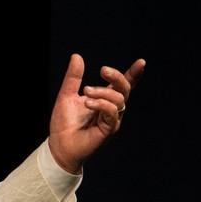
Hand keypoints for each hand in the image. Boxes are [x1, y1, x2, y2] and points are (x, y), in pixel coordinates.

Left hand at [48, 53, 145, 173]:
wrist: (59, 145)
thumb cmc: (64, 123)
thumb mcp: (66, 95)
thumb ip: (73, 78)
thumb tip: (77, 56)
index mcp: (104, 99)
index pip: (123, 85)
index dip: (133, 74)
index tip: (141, 62)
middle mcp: (111, 109)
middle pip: (124, 89)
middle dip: (117, 76)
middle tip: (102, 70)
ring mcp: (111, 120)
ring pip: (119, 100)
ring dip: (102, 92)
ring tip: (86, 92)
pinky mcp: (109, 129)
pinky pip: (112, 113)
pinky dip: (102, 104)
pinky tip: (88, 103)